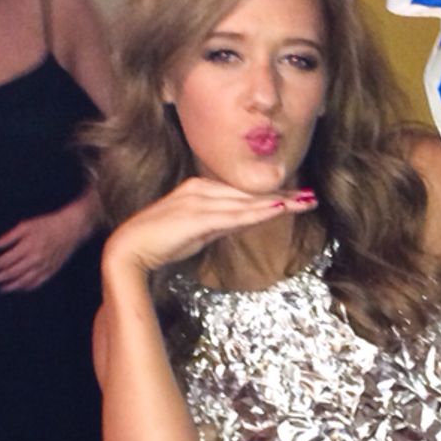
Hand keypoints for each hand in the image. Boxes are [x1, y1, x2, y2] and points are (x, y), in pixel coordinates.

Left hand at [0, 205, 90, 291]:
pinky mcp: (52, 271)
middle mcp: (36, 259)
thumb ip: (8, 237)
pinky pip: (37, 283)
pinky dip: (26, 287)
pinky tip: (19, 288)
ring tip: (1, 288)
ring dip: (11, 286)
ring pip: (24, 281)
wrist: (71, 229)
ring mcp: (45, 267)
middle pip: (13, 273)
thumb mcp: (25, 225)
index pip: (6, 261)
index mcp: (28, 247)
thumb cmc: (47, 224)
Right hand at [103, 177, 316, 277]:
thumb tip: (246, 220)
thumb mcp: (200, 232)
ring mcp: (198, 200)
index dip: (271, 197)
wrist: (129, 251)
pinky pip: (232, 214)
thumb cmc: (161, 243)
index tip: (298, 199)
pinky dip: (256, 212)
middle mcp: (201, 188)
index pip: (243, 193)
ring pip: (245, 202)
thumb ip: (221, 223)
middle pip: (248, 194)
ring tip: (304, 203)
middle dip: (281, 197)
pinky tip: (277, 212)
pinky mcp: (195, 216)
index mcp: (200, 188)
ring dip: (276, 203)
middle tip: (312, 198)